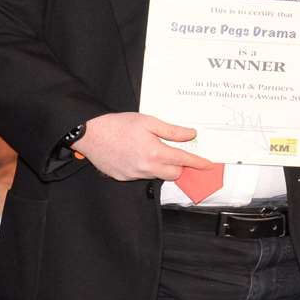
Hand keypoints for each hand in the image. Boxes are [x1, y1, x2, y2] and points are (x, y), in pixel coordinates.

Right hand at [75, 112, 215, 182]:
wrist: (91, 133)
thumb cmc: (119, 124)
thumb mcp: (148, 122)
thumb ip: (171, 131)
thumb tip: (190, 135)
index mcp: (155, 152)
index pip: (184, 160)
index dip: (198, 163)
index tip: (208, 165)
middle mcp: (146, 167)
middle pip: (173, 173)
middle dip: (178, 164)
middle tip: (171, 151)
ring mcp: (134, 175)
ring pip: (157, 175)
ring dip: (160, 166)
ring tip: (148, 149)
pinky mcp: (124, 178)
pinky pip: (141, 176)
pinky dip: (144, 168)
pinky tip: (135, 155)